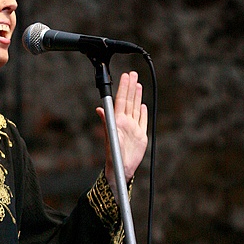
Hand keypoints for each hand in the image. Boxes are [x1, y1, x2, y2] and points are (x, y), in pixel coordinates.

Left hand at [96, 70, 147, 199]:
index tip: (125, 76)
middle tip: (132, 74)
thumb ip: (106, 123)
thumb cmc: (113, 156)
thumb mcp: (110, 138)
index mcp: (118, 121)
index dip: (123, 88)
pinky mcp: (140, 135)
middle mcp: (125, 122)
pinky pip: (142, 121)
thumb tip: (100, 109)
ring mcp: (133, 128)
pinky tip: (143, 105)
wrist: (121, 169)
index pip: (121, 100)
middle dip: (130, 87)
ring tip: (138, 84)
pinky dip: (143, 113)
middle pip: (129, 101)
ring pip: (136, 108)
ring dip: (137, 96)